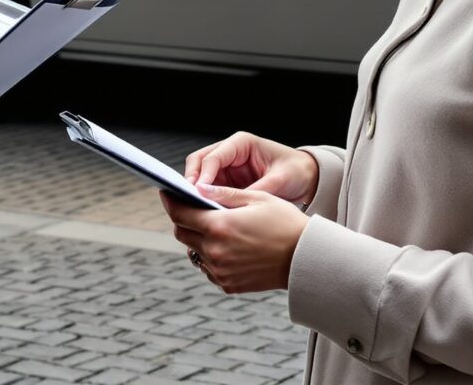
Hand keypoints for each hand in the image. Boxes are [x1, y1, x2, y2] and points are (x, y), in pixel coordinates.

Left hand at [163, 185, 310, 294]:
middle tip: (190, 207)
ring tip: (212, 227)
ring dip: (196, 238)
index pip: (180, 213)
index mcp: (219, 226)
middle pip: (181, 233)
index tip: (166, 192)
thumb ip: (224, 192)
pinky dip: (209, 255)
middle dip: (182, 218)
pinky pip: (207, 268)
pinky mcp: (228, 284)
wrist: (306, 259)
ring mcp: (220, 270)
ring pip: (193, 251)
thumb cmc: (286, 223)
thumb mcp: (257, 198)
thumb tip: (198, 187)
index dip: (170, 201)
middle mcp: (215, 251)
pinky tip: (225, 246)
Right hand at [185, 132, 318, 206]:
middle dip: (192, 181)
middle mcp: (230, 152)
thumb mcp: (278, 181)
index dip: (203, 175)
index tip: (198, 192)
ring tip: (194, 209)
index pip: (213, 157)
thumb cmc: (295, 172)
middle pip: (199, 162)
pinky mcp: (227, 181)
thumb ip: (255, 190)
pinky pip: (209, 189)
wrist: (307, 178)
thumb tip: (232, 204)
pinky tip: (204, 212)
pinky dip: (204, 199)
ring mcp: (227, 167)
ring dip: (196, 191)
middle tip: (189, 201)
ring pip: (200, 176)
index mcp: (241, 144)